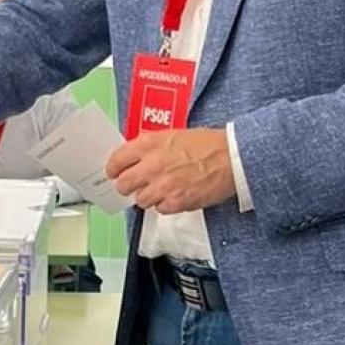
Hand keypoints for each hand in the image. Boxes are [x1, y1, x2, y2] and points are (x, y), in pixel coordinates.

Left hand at [105, 128, 236, 213]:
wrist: (232, 158)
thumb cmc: (208, 144)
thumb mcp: (173, 135)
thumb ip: (151, 147)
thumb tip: (135, 158)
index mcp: (149, 144)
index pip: (116, 160)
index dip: (113, 169)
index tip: (114, 172)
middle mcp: (152, 165)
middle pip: (122, 184)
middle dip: (127, 186)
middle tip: (134, 185)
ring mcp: (163, 185)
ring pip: (140, 200)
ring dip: (148, 197)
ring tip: (162, 189)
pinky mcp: (176, 202)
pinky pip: (160, 209)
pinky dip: (166, 205)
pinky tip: (176, 195)